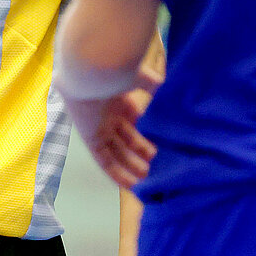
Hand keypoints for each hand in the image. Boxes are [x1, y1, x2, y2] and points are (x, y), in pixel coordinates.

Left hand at [65, 74, 159, 190]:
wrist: (87, 73)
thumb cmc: (114, 72)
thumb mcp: (139, 78)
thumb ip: (152, 84)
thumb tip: (167, 86)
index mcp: (119, 99)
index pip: (135, 120)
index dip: (146, 132)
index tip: (162, 145)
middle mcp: (108, 115)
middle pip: (125, 139)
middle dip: (140, 152)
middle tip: (156, 165)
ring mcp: (99, 127)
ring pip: (116, 151)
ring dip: (131, 165)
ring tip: (148, 178)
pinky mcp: (90, 138)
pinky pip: (103, 160)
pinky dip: (116, 173)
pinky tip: (131, 184)